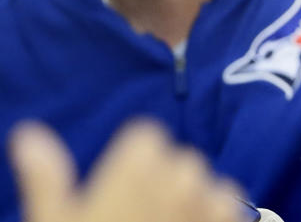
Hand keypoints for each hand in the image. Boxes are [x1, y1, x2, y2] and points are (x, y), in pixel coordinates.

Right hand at [9, 121, 245, 221]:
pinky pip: (229, 206)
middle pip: (179, 160)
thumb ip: (45, 175)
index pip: (146, 138)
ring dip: (192, 200)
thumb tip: (27, 133)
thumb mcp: (52, 221)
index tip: (116, 192)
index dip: (130, 164)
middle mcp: (180, 174)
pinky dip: (214, 218)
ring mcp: (208, 200)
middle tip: (137, 219)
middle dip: (163, 182)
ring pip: (206, 183)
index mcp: (137, 164)